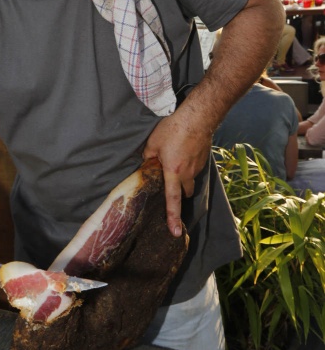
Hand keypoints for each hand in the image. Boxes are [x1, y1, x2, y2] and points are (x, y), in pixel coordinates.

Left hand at [143, 112, 210, 236]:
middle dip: (179, 193)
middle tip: (170, 186)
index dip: (173, 217)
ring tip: (175, 163)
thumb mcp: (153, 143)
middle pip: (185, 192)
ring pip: (191, 179)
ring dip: (184, 177)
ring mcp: (198, 167)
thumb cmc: (173, 129)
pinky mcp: (204, 159)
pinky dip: (189, 166)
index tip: (175, 232)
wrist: (198, 117)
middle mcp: (188, 173)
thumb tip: (146, 164)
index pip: (173, 200)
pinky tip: (184, 153)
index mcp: (173, 172)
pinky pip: (195, 168)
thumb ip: (148, 157)